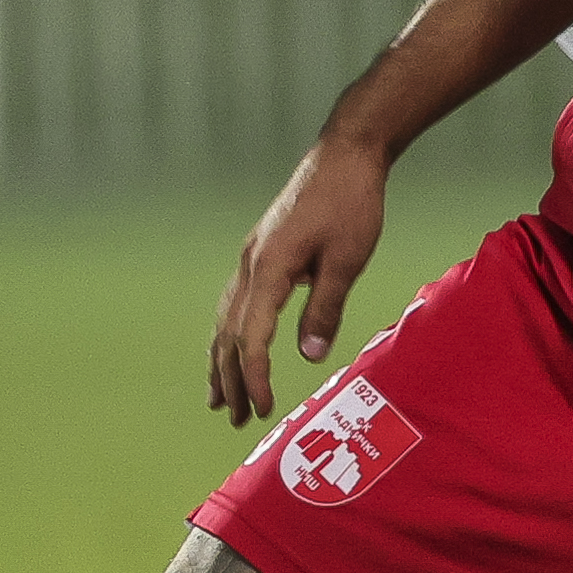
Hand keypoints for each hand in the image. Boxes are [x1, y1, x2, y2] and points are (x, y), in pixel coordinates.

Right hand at [207, 132, 391, 426]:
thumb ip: (325, 310)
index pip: (252, 337)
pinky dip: (229, 332)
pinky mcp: (260, 250)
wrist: (345, 153)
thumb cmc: (352, 203)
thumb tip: (308, 357)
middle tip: (238, 419)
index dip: (256, 377)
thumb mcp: (347, 260)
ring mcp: (251, 256)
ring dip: (223, 360)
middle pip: (229, 334)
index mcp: (270, 268)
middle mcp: (251, 263)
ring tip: (220, 397)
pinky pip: (234, 301)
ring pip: (225, 318)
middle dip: (231, 379)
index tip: (265, 409)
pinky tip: (231, 347)